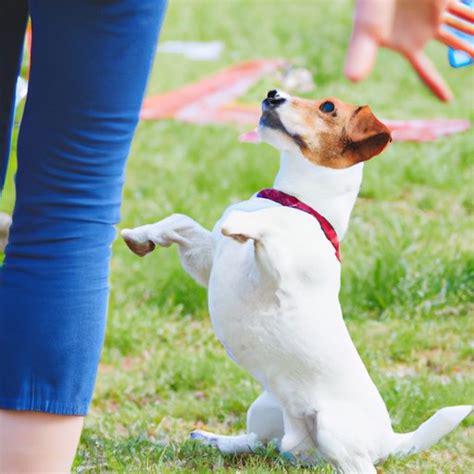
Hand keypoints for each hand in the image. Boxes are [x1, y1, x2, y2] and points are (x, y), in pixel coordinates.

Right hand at [345, 0, 473, 100]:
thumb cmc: (373, 3)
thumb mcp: (366, 31)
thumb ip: (361, 54)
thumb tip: (352, 80)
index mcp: (408, 44)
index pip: (425, 70)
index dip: (436, 85)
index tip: (448, 100)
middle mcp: (424, 30)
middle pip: (452, 45)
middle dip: (467, 51)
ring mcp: (436, 12)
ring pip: (463, 26)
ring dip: (473, 33)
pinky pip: (466, 10)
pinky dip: (473, 16)